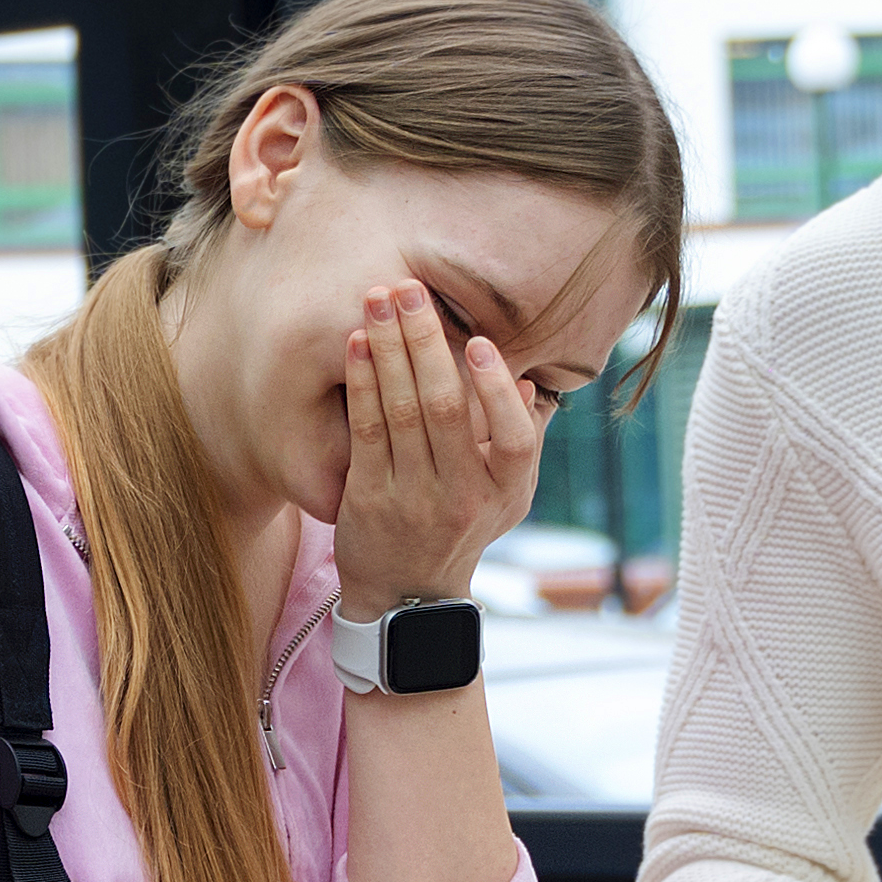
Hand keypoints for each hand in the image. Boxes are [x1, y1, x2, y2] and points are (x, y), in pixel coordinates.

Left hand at [327, 278, 548, 616]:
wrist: (407, 593)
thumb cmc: (462, 527)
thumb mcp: (507, 497)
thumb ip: (520, 442)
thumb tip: (525, 384)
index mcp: (505, 491)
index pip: (514, 441)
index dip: (495, 391)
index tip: (479, 342)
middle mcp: (462, 497)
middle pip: (446, 410)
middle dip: (426, 342)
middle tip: (410, 288)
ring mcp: (413, 499)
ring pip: (402, 413)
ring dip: (389, 349)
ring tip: (378, 300)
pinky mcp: (369, 499)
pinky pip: (366, 431)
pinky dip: (362, 383)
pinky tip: (355, 344)